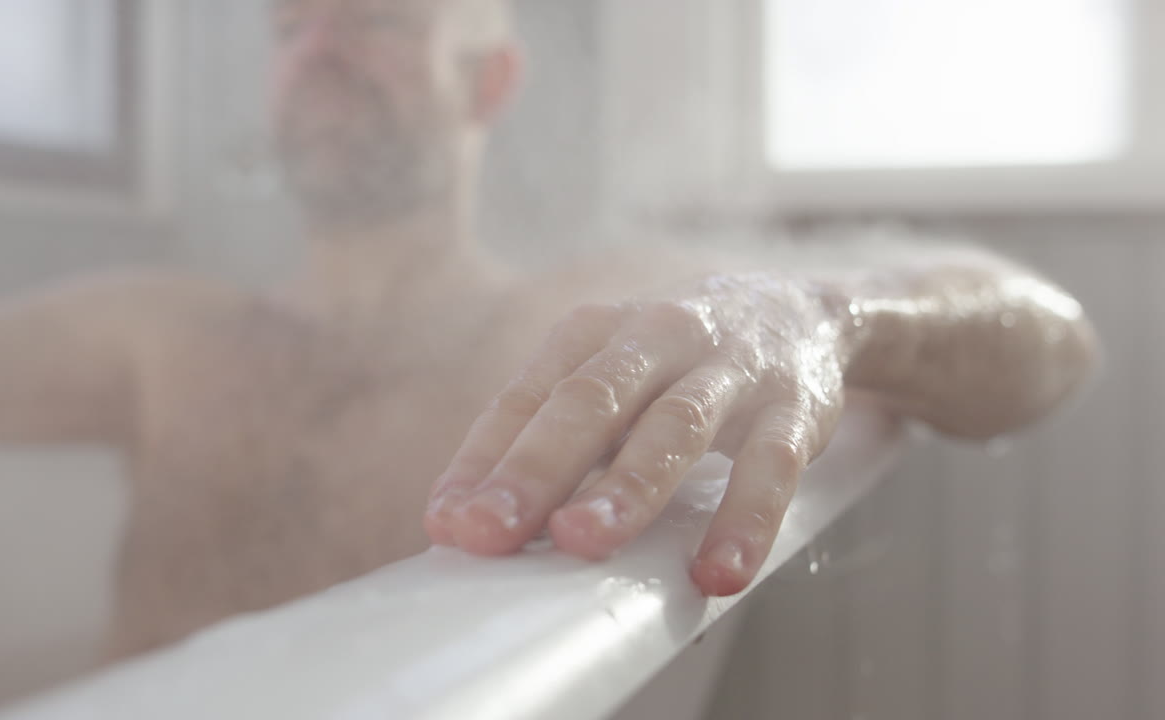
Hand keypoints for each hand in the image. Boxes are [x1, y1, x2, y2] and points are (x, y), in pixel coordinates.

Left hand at [424, 273, 857, 595]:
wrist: (801, 311)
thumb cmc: (673, 360)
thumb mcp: (607, 377)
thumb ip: (547, 437)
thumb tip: (468, 519)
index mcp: (594, 332)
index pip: (526, 398)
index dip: (483, 461)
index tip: (448, 523)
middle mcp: (655, 337)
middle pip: (589, 402)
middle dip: (535, 470)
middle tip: (489, 532)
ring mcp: (728, 369)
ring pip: (673, 427)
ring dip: (626, 487)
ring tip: (581, 543)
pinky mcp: (793, 406)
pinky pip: (770, 466)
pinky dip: (745, 520)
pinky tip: (719, 573)